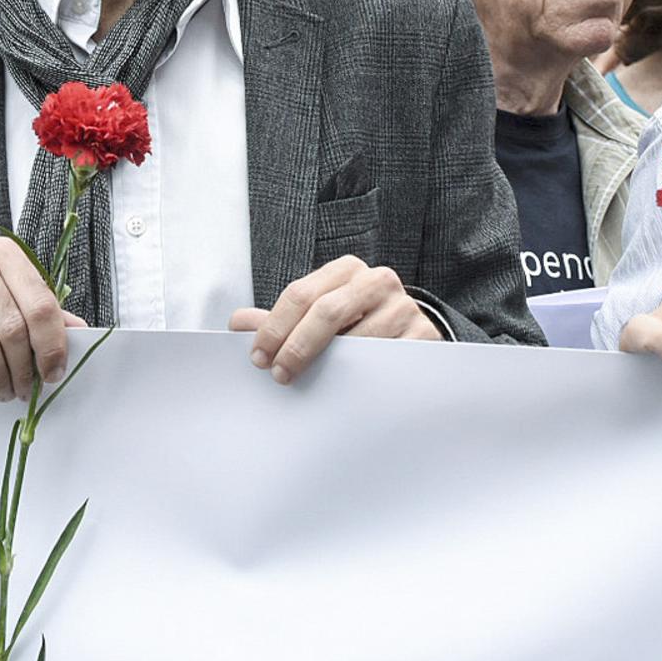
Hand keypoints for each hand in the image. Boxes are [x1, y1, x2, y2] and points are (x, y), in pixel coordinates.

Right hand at [0, 235, 84, 400]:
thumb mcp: (10, 277)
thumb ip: (40, 303)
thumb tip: (77, 332)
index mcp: (5, 254)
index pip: (39, 305)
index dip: (52, 346)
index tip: (53, 372)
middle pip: (11, 329)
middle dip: (24, 370)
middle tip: (26, 389)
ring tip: (4, 389)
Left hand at [229, 254, 438, 384]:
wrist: (410, 334)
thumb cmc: (355, 324)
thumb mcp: (317, 314)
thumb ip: (280, 319)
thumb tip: (238, 323)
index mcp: (345, 270)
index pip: (301, 293)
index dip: (275, 327)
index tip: (258, 357)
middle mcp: (376, 281)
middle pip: (328, 311)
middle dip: (297, 346)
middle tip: (279, 374)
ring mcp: (403, 307)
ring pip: (359, 340)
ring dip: (330, 368)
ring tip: (311, 386)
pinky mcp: (422, 336)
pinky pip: (386, 361)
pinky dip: (362, 377)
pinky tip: (345, 390)